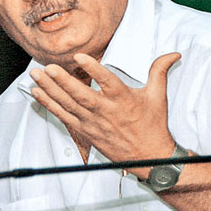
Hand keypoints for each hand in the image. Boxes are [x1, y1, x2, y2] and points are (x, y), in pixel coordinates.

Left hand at [29, 52, 180, 177]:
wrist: (148, 157)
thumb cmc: (152, 125)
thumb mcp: (158, 96)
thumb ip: (159, 71)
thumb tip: (174, 54)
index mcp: (123, 99)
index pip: (107, 82)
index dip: (94, 69)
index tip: (80, 56)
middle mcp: (105, 111)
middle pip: (81, 95)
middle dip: (62, 81)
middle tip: (47, 67)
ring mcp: (93, 122)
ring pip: (68, 105)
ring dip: (50, 90)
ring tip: (36, 75)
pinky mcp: (85, 130)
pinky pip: (63, 116)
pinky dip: (49, 104)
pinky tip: (37, 93)